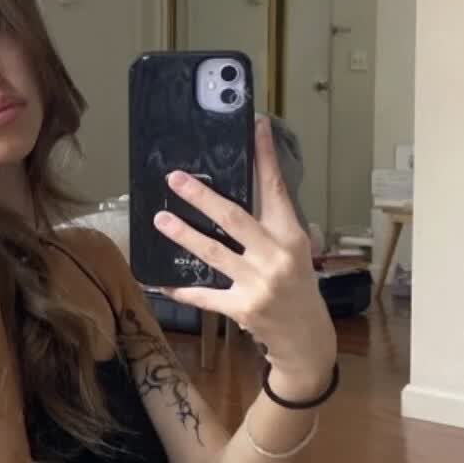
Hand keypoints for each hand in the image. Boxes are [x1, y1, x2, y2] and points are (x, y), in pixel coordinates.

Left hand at [153, 116, 336, 397]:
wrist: (305, 336)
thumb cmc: (296, 285)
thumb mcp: (294, 250)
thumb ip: (269, 224)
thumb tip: (234, 191)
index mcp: (291, 236)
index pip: (276, 189)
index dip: (265, 157)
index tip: (256, 127)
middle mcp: (276, 257)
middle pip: (235, 219)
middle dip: (203, 197)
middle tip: (177, 179)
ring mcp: (258, 284)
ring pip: (213, 253)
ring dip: (183, 235)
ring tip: (160, 219)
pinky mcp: (241, 308)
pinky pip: (203, 294)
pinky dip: (179, 288)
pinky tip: (158, 280)